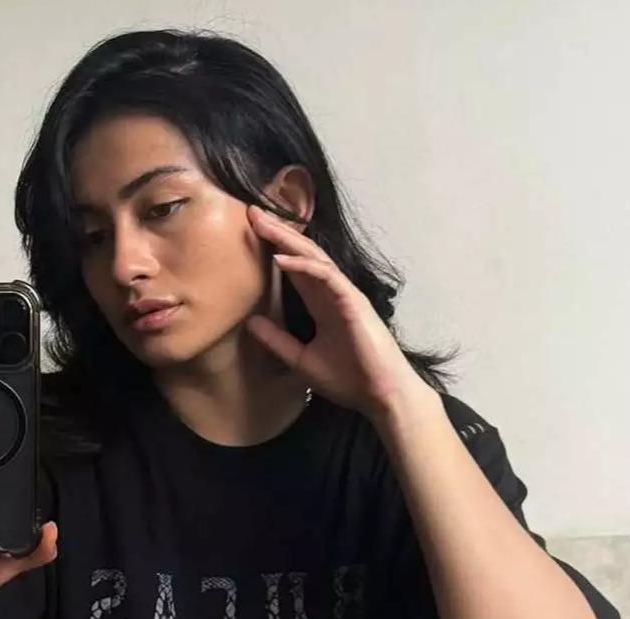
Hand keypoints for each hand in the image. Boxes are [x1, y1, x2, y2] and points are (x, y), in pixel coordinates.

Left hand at [245, 204, 431, 418]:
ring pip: (313, 257)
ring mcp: (345, 294)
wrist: (380, 396)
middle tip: (251, 212)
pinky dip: (303, 265)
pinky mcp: (353, 301)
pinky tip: (281, 258)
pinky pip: (325, 276)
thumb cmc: (348, 379)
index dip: (273, 250)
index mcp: (322, 305)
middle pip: (302, 255)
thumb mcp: (300, 360)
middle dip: (277, 233)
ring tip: (262, 223)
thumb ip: (277, 341)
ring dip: (287, 238)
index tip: (249, 233)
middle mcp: (333, 293)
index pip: (294, 270)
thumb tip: (249, 323)